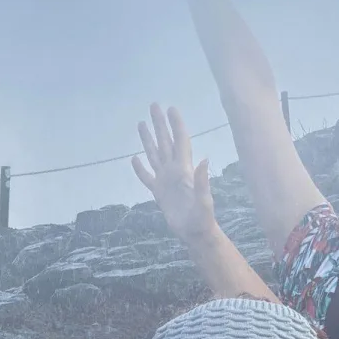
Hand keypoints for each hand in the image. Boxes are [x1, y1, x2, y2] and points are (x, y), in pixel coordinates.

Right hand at [132, 104, 218, 243]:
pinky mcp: (158, 193)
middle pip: (165, 141)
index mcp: (184, 169)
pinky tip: (134, 159)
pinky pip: (146, 177)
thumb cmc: (202, 218)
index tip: (170, 108)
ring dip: (148, 139)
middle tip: (153, 106)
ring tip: (141, 124)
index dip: (175, 124)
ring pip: (154, 154)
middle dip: (159, 124)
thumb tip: (204, 159)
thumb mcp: (204, 200)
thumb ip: (202, 180)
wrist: (195, 233)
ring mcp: (165, 180)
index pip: (179, 141)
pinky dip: (140, 168)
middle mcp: (174, 170)